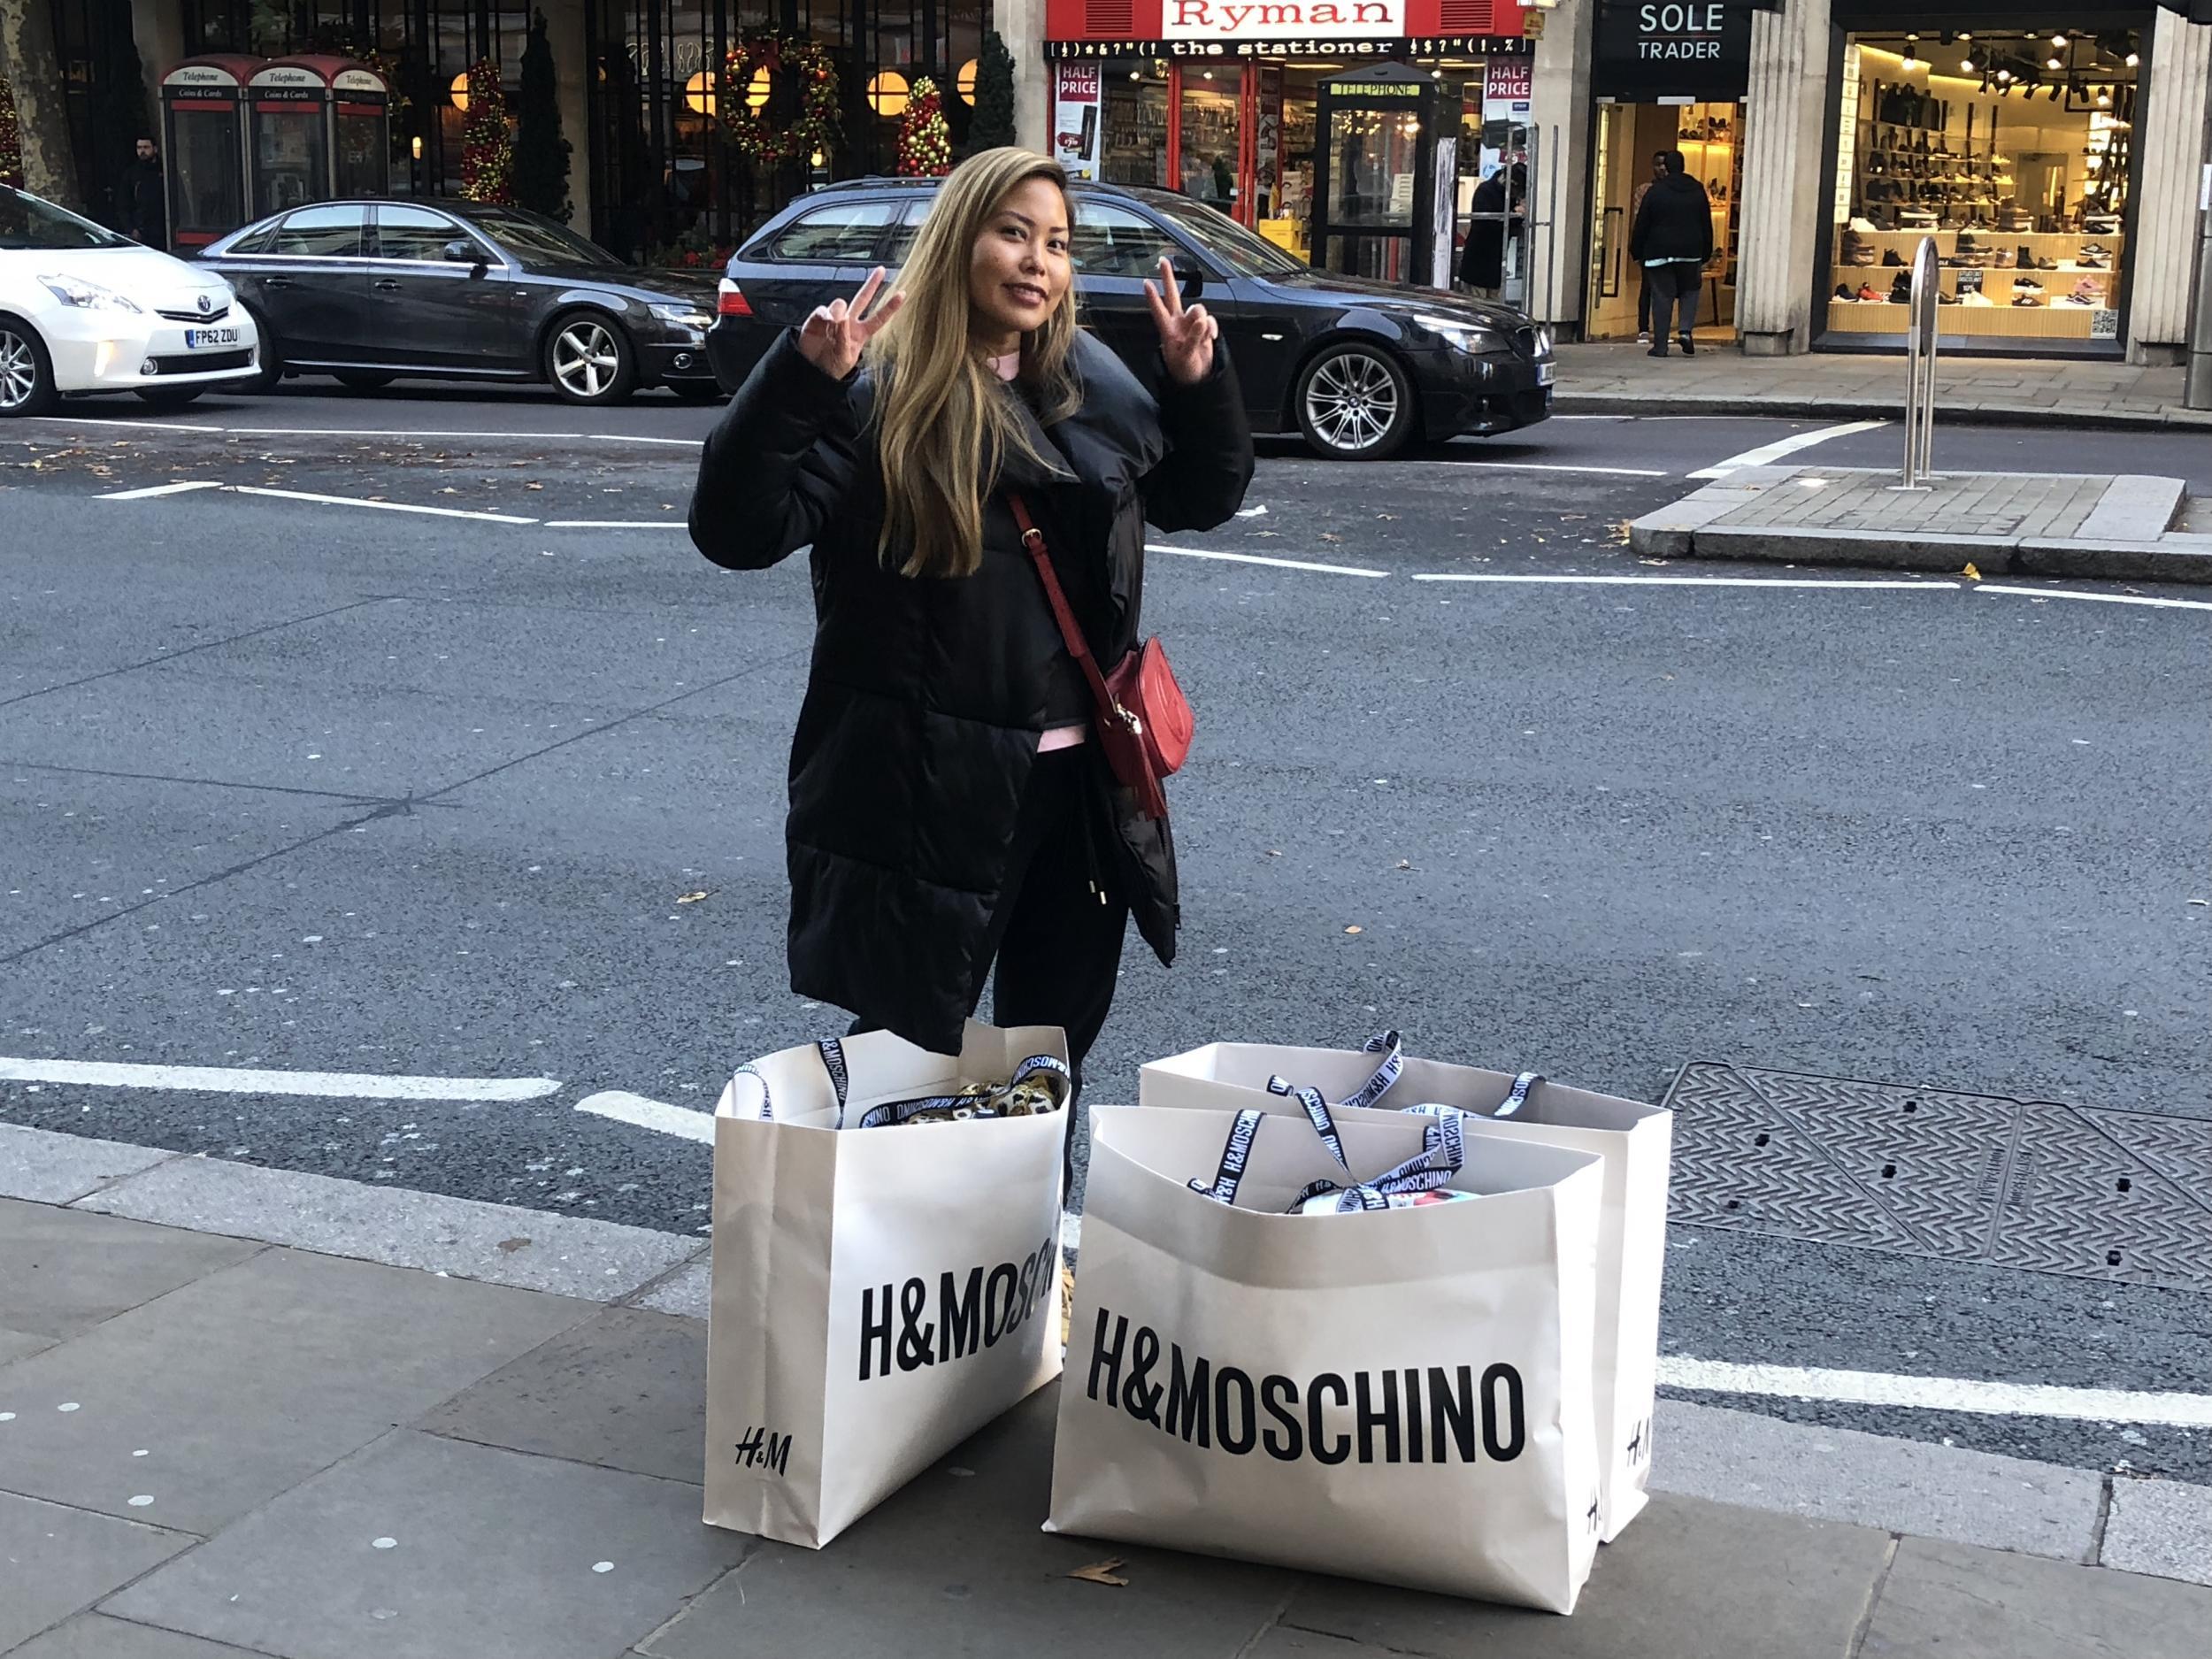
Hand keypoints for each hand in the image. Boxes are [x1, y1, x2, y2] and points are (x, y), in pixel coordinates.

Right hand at [796, 266, 902, 381]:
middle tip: (881, 270)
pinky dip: (824, 313)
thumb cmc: (831, 367)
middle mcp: (849, 322)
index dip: (890, 307)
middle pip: (862, 299)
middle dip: (872, 284)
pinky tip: (825, 320)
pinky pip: (823, 310)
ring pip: (840, 304)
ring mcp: (834, 319)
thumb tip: (841, 317)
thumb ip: (844, 337)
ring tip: (833, 323)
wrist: (812, 371)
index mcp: (861, 333)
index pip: (878, 318)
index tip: (902, 294)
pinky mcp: (818, 319)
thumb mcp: (844, 357)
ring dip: (838, 312)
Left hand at [1145, 256, 1217, 385]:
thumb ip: (1192, 338)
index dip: (1153, 298)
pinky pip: (1211, 320)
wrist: (1197, 378)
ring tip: (1202, 336)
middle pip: (1173, 295)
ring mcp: (1191, 324)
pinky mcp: (1204, 328)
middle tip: (1163, 261)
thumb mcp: (1185, 357)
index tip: (1146, 283)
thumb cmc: (1184, 369)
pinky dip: (1212, 328)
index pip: (1158, 310)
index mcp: (1168, 330)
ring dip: (1202, 320)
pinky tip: (1210, 338)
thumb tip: (1202, 320)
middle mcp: (1178, 322)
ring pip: (1198, 309)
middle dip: (1168, 277)